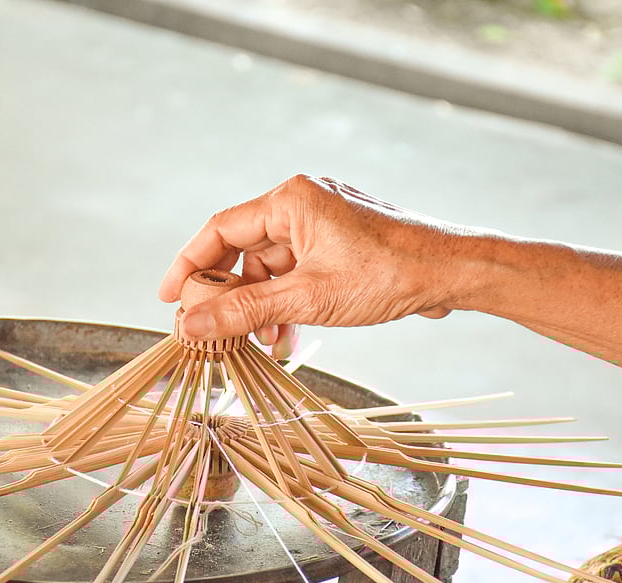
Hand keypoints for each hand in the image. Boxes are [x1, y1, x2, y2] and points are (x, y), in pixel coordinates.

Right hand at [159, 175, 480, 352]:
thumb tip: (191, 324)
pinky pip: (297, 273)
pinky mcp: (339, 244)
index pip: (219, 230)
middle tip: (216, 333)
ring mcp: (322, 224)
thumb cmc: (388, 273)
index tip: (168, 297)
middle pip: (243, 252)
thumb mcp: (308, 298)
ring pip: (271, 269)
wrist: (453, 272)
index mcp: (290, 200)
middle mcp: (302, 204)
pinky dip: (288, 303)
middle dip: (231, 297)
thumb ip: (246, 311)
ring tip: (266, 344)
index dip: (188, 264)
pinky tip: (290, 335)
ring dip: (263, 308)